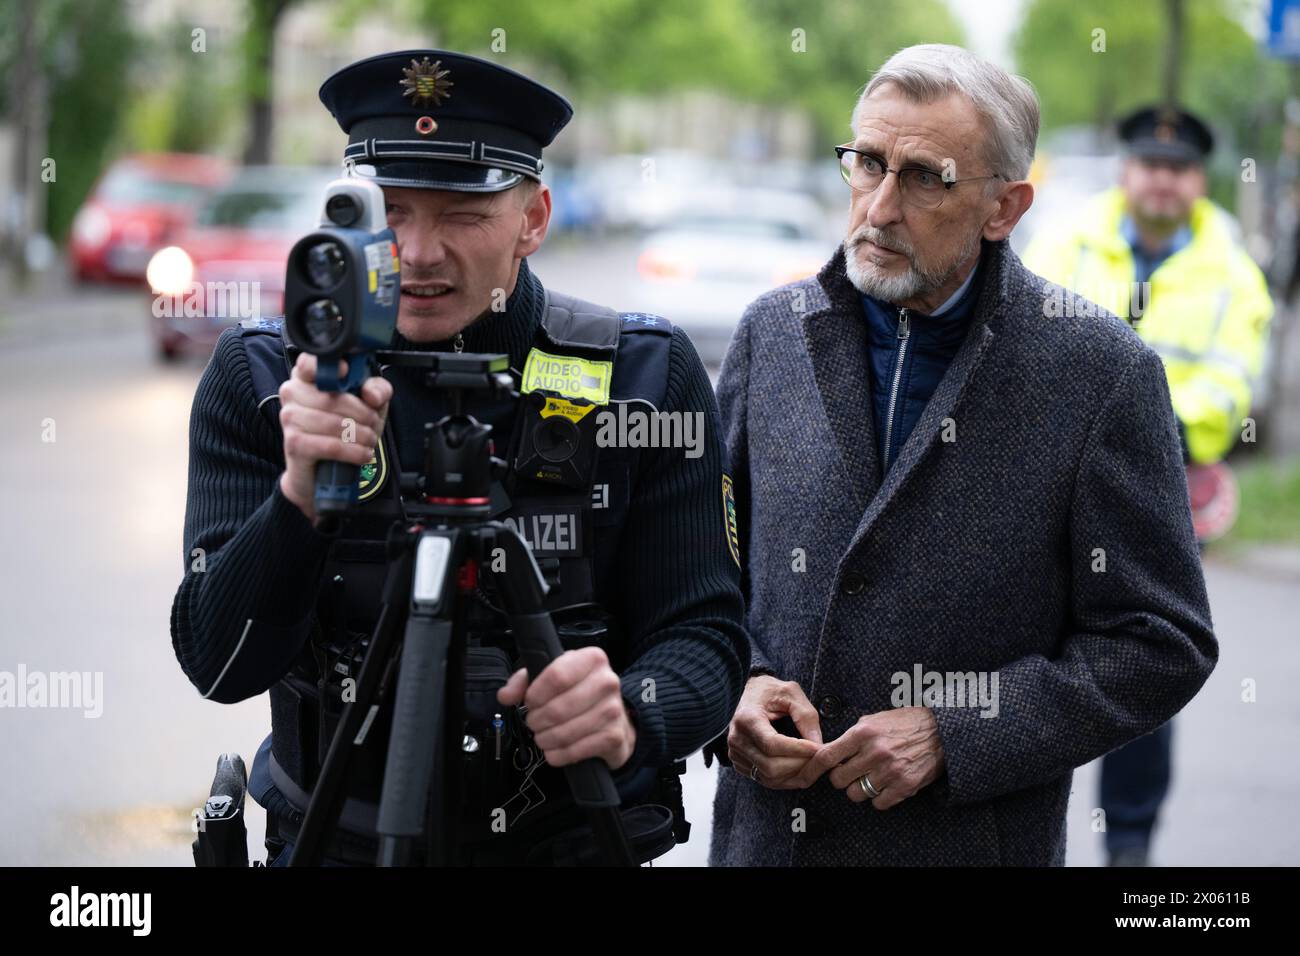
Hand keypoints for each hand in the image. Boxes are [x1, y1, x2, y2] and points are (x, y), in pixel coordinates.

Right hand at [277, 353, 391, 523]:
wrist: (321, 473)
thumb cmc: (343, 431)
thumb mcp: (368, 406)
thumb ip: (377, 391)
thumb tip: (371, 395)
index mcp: (306, 376)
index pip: (310, 361)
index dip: (330, 366)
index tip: (347, 373)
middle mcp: (292, 392)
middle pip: (333, 397)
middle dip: (363, 414)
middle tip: (374, 425)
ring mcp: (289, 417)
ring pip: (334, 422)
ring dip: (361, 435)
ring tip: (369, 441)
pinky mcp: (293, 443)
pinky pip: (330, 445)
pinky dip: (353, 452)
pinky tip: (363, 454)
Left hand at [497, 646, 636, 769]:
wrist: (615, 718)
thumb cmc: (578, 692)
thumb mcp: (552, 677)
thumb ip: (524, 681)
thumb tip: (505, 696)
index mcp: (592, 659)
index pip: (557, 675)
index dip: (536, 694)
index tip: (530, 702)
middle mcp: (608, 681)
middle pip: (558, 708)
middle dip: (537, 720)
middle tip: (534, 722)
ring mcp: (613, 710)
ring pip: (565, 732)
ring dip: (545, 739)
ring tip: (543, 736)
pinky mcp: (614, 737)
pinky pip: (575, 751)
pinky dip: (557, 755)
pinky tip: (554, 750)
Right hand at [726, 675, 822, 788]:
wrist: (749, 693)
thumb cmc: (770, 691)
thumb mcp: (791, 692)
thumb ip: (806, 716)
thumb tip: (818, 745)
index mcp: (746, 718)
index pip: (772, 744)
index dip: (797, 750)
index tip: (818, 748)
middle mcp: (737, 739)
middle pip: (770, 766)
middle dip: (799, 765)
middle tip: (819, 757)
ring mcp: (736, 753)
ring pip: (769, 777)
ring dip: (794, 774)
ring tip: (811, 762)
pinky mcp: (740, 763)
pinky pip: (765, 780)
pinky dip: (785, 778)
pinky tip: (797, 766)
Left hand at [792, 706, 944, 809]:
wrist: (940, 732)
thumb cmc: (904, 724)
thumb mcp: (874, 720)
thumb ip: (852, 735)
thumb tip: (830, 750)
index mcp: (863, 733)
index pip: (827, 756)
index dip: (812, 769)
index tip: (804, 776)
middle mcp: (875, 752)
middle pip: (839, 780)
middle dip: (841, 778)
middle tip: (850, 772)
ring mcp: (890, 771)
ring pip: (856, 794)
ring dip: (859, 789)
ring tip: (870, 777)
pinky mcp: (904, 786)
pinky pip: (878, 803)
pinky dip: (878, 798)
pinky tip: (885, 785)